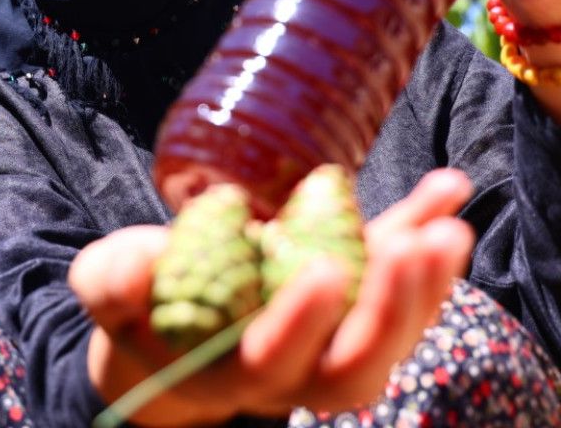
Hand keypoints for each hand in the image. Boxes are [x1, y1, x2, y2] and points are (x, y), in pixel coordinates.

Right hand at [69, 169, 474, 425]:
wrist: (172, 320)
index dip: (302, 323)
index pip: (275, 362)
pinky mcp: (354, 301)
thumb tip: (140, 268)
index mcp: (230, 370)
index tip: (324, 268)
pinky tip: (451, 188)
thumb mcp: (108, 286)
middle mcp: (293, 371)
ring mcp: (331, 340)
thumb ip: (111, 282)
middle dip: (393, 311)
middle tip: (416, 247)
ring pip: (394, 336)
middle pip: (357, 367)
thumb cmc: (137, 303)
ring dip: (428, 285)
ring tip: (448, 224)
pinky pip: (401, 282)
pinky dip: (428, 236)